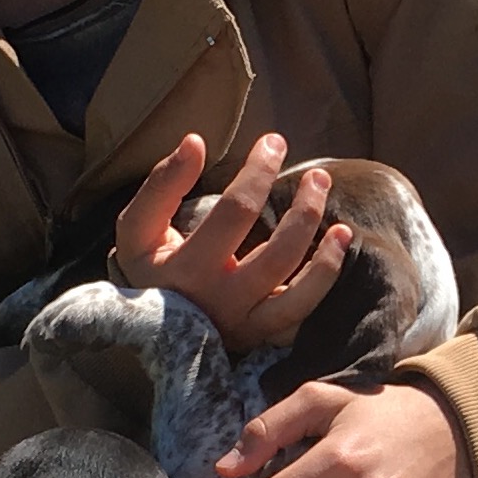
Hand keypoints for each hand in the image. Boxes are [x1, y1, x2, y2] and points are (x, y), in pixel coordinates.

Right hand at [114, 131, 349, 352]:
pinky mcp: (261, 335)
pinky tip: (338, 246)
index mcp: (188, 270)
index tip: (273, 143)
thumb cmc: (150, 268)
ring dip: (326, 252)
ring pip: (297, 294)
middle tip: (318, 176)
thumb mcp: (137, 228)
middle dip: (304, 208)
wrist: (151, 329)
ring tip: (340, 220)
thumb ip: (161, 184)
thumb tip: (195, 142)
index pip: (236, 212)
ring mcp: (245, 324)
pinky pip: (302, 314)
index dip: (260, 172)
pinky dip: (325, 280)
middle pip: (278, 254)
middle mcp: (222, 301)